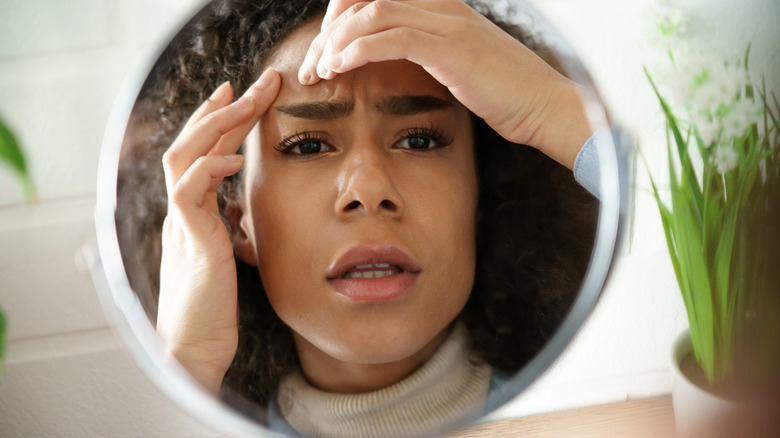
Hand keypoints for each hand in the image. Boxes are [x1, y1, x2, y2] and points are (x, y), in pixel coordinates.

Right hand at [157, 69, 280, 393]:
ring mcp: (182, 224)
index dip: (220, 122)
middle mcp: (182, 211)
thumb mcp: (226, 257)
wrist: (195, 348)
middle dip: (223, 109)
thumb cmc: (213, 309)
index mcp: (192, 213)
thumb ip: (228, 228)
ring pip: (185, 157)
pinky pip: (188, 193)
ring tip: (244, 101)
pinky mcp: (190, 242)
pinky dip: (210, 169)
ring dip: (216, 125)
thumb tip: (242, 211)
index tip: (241, 96)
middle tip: (254, 82)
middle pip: (193, 144)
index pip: (203, 153)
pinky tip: (236, 159)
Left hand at [298, 0, 591, 168]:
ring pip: (371, 15)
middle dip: (329, 31)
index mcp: (441, 7)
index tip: (325, 54)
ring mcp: (446, 23)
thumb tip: (393, 63)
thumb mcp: (461, 67)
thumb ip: (429, 55)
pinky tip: (339, 70)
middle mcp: (441, 6)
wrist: (547, 107)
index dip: (340, 18)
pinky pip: (390, 38)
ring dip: (336, 44)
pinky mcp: (450, 48)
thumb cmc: (506, 95)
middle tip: (311, 68)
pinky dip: (356, 51)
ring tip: (319, 73)